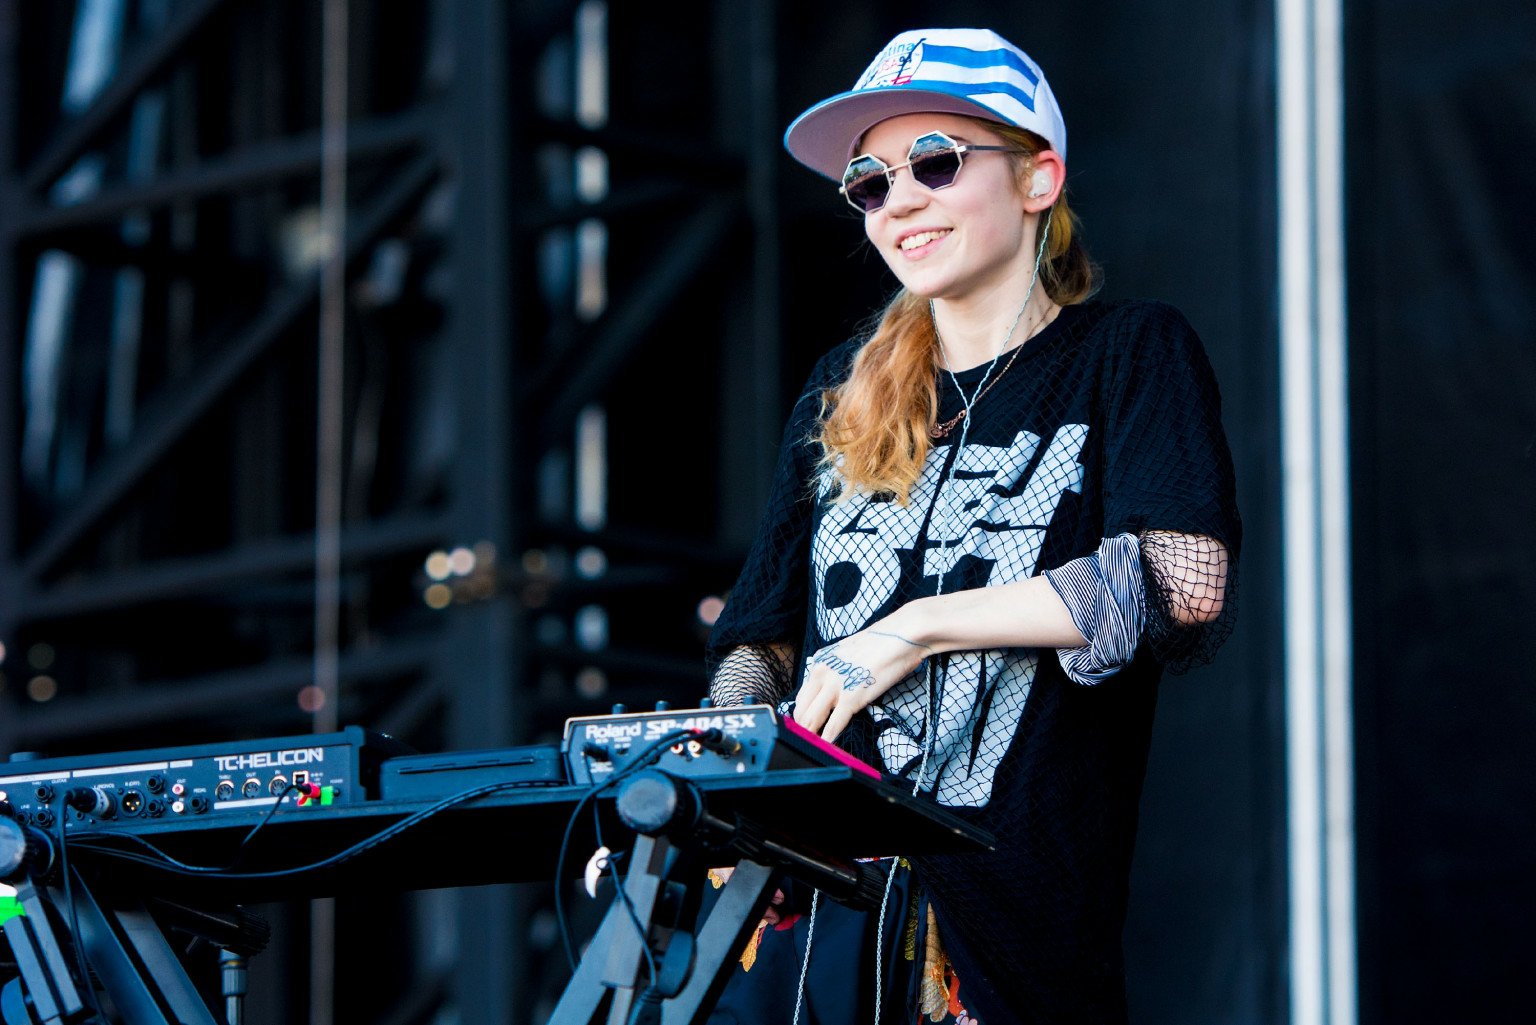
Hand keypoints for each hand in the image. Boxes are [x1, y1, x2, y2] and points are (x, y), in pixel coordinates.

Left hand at [793, 614, 933, 741]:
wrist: (903, 635)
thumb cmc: (883, 644)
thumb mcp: (850, 654)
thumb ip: (838, 670)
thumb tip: (837, 689)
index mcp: (820, 662)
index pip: (801, 696)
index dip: (801, 716)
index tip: (804, 728)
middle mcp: (821, 672)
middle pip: (801, 710)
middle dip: (802, 729)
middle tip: (806, 743)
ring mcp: (835, 685)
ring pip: (812, 719)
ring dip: (811, 737)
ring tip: (812, 750)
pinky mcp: (851, 697)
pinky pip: (834, 725)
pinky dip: (828, 739)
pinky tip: (827, 748)